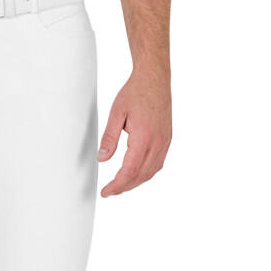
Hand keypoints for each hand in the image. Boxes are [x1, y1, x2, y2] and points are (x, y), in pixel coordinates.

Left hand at [97, 67, 170, 196]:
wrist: (155, 78)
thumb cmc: (136, 92)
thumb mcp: (117, 113)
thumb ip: (109, 138)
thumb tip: (102, 159)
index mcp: (144, 137)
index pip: (129, 171)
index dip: (117, 185)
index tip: (106, 192)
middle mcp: (158, 142)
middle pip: (141, 175)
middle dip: (124, 187)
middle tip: (110, 191)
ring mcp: (165, 142)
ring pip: (151, 171)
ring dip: (136, 182)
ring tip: (121, 186)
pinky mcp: (167, 139)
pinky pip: (158, 163)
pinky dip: (146, 173)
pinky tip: (137, 173)